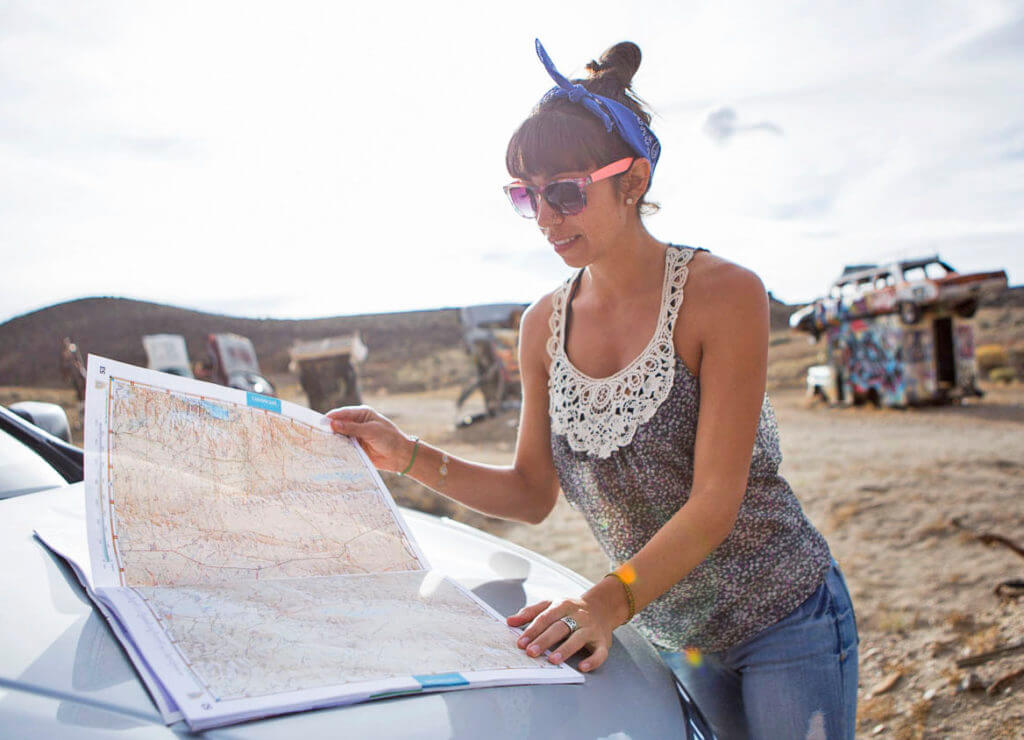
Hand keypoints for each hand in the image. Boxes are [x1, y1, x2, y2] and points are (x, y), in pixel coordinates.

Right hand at [325, 405, 414, 472]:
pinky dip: (336, 449)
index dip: (331, 417)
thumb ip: (351, 428)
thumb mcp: (370, 431)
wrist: (400, 456)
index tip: (319, 423)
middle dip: (328, 429)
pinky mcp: (355, 448)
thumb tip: (332, 424)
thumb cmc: (389, 438)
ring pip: (339, 437)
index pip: (343, 413)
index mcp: (361, 414)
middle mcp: (356, 424)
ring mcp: (355, 436)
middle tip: (315, 434)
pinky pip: (343, 447)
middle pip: (338, 425)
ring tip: (318, 444)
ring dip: (331, 440)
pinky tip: (328, 452)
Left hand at [506, 585, 623, 672]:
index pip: (545, 617)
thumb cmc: (570, 609)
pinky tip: (582, 667)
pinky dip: (593, 660)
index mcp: (563, 605)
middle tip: (531, 653)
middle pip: (560, 627)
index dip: (532, 630)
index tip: (520, 643)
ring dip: (565, 649)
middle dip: (544, 640)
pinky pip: (600, 652)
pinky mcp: (603, 642)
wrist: (602, 607)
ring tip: (552, 660)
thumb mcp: (550, 605)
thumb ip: (530, 613)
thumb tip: (509, 621)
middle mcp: (578, 616)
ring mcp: (591, 628)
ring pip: (578, 638)